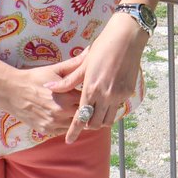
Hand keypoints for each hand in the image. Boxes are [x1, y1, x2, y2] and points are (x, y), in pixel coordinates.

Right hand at [0, 52, 86, 136]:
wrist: (12, 91)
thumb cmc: (35, 78)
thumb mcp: (55, 69)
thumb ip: (75, 63)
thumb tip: (90, 51)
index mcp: (67, 98)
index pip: (89, 101)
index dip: (91, 97)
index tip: (91, 92)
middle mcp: (62, 114)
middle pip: (83, 115)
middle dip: (86, 109)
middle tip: (86, 101)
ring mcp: (53, 125)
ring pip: (74, 125)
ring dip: (76, 118)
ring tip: (75, 108)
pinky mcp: (46, 131)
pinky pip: (62, 131)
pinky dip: (66, 124)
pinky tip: (64, 114)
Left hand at [51, 12, 147, 143]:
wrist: (126, 38)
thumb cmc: (102, 47)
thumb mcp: (83, 64)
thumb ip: (68, 80)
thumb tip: (49, 86)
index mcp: (91, 88)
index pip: (81, 117)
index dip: (74, 130)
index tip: (69, 139)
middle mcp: (105, 96)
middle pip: (95, 123)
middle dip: (88, 125)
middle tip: (83, 120)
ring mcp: (118, 95)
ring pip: (108, 119)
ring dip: (100, 120)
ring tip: (95, 112)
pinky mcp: (128, 92)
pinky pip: (117, 108)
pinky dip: (110, 109)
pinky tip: (106, 100)